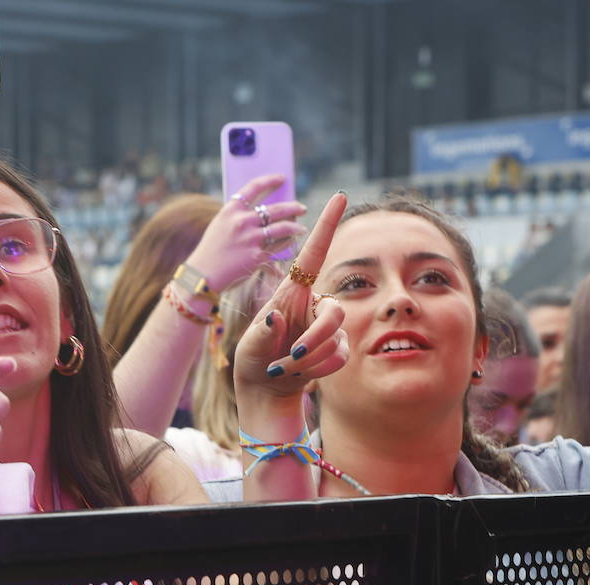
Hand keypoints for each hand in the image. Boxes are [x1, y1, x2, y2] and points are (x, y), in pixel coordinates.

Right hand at [186, 175, 306, 290]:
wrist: (201, 277)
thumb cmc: (210, 252)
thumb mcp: (220, 227)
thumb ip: (238, 218)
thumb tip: (264, 214)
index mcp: (230, 210)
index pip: (254, 187)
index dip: (270, 180)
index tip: (282, 178)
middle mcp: (242, 221)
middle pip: (275, 209)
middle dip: (293, 207)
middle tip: (301, 208)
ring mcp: (251, 239)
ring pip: (283, 228)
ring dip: (296, 228)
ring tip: (301, 229)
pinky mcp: (257, 256)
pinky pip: (279, 248)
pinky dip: (286, 248)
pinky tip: (291, 247)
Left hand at [234, 192, 350, 405]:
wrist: (264, 385)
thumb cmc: (253, 357)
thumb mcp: (249, 346)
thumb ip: (262, 333)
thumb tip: (273, 318)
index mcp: (291, 292)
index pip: (314, 253)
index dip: (327, 225)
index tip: (340, 195)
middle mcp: (314, 304)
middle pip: (334, 312)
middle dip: (316, 337)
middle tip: (293, 354)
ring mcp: (328, 325)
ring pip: (336, 339)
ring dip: (307, 360)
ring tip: (281, 367)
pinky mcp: (337, 347)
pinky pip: (338, 357)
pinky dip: (315, 370)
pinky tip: (295, 374)